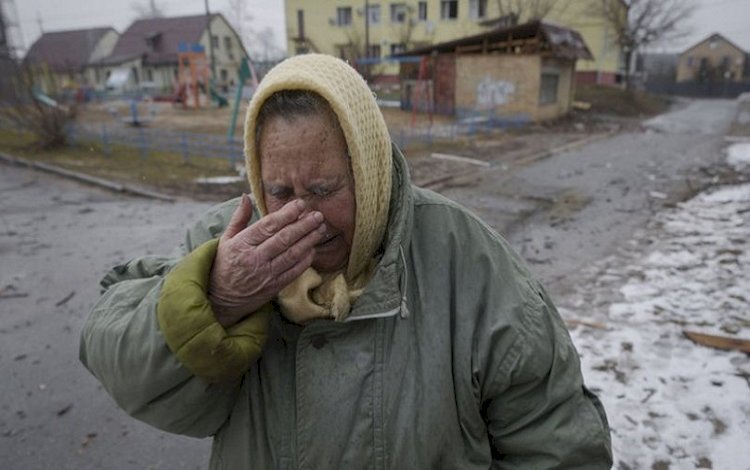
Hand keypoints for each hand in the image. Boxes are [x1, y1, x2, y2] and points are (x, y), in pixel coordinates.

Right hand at [208, 194, 324, 326]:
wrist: (219, 299)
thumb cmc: (223, 265)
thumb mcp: (225, 240)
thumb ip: (239, 218)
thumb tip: (246, 196)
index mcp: (242, 244)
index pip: (268, 226)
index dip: (287, 214)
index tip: (301, 204)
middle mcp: (254, 258)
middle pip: (284, 238)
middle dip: (304, 225)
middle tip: (318, 215)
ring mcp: (265, 274)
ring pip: (292, 254)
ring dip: (309, 240)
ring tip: (321, 229)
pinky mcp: (273, 287)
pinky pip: (293, 272)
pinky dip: (305, 260)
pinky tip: (313, 249)